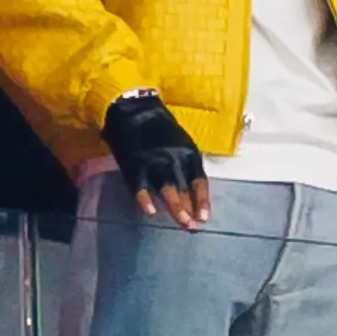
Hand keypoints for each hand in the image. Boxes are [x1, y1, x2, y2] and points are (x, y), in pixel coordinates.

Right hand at [103, 90, 211, 229]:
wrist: (132, 108)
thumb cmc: (158, 128)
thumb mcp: (178, 142)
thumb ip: (183, 166)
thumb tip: (187, 194)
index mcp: (187, 152)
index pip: (199, 180)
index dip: (202, 200)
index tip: (204, 218)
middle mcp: (173, 158)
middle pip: (184, 187)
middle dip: (189, 209)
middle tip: (192, 228)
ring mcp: (153, 161)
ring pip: (166, 188)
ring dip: (175, 207)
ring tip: (181, 223)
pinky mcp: (133, 163)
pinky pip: (139, 184)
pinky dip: (143, 198)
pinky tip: (149, 212)